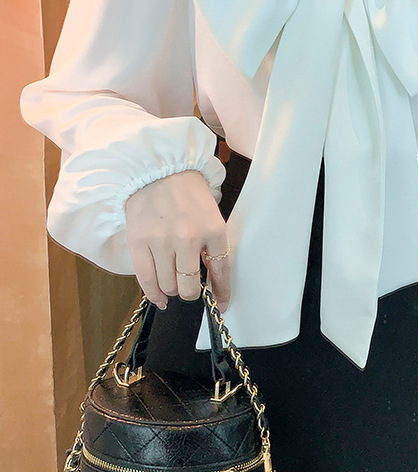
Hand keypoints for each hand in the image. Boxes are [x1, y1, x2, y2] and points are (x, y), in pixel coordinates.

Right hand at [124, 169, 230, 311]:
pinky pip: (146, 280)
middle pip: (190, 285)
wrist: (160, 170)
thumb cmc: (189, 193)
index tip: (221, 304)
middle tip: (191, 289)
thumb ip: (212, 244)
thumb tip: (212, 278)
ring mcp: (162, 241)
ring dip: (172, 290)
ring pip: (168, 285)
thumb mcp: (211, 214)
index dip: (221, 292)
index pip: (220, 270)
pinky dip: (154, 294)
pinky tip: (160, 298)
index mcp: (213, 229)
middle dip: (192, 293)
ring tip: (174, 283)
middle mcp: (189, 238)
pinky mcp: (139, 243)